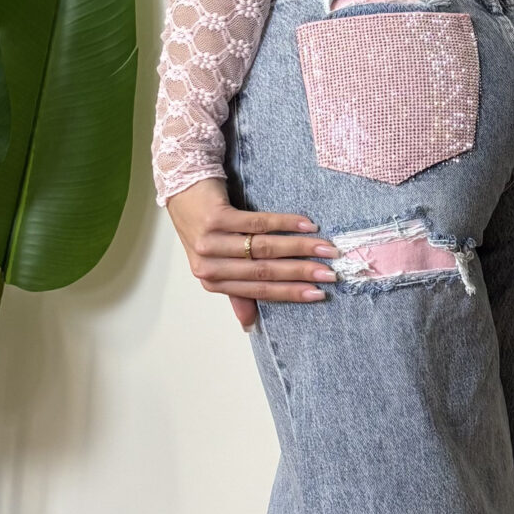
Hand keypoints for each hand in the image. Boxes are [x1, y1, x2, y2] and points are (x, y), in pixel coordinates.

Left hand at [167, 177, 336, 330]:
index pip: (258, 291)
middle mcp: (209, 264)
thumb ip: (236, 291)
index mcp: (212, 280)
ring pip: (264, 248)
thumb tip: (249, 326)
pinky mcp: (216, 217)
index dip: (291, 293)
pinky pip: (258, 223)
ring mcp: (210, 241)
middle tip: (330, 273)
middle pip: (264, 271)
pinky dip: (285, 223)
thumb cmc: (205, 226)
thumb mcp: (217, 261)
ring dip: (300, 248)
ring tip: (325, 248)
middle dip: (302, 273)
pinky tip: (307, 224)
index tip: (319, 294)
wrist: (183, 187)